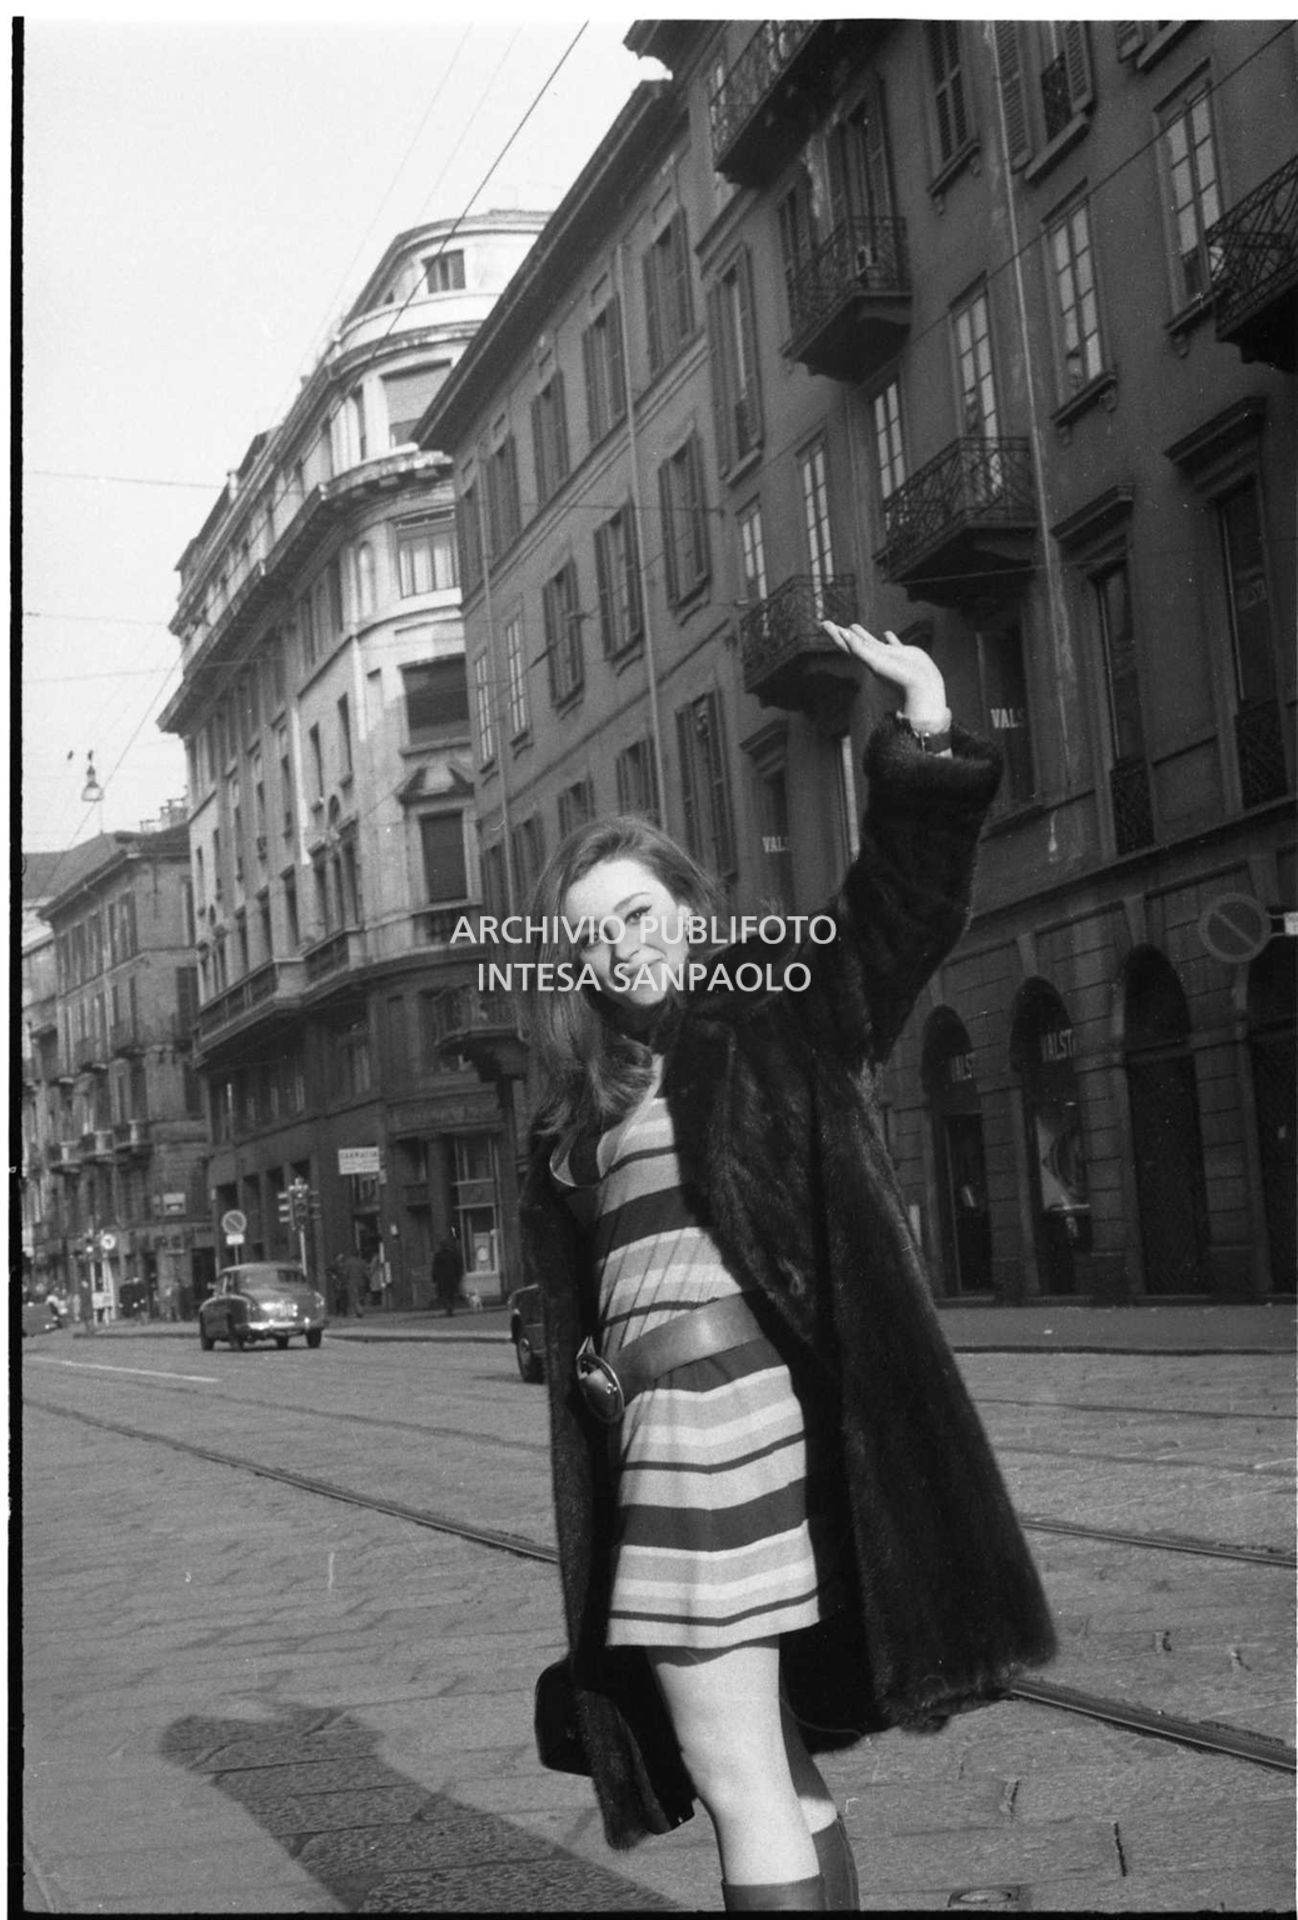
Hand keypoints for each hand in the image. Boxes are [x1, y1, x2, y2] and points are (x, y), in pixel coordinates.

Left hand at [821, 622, 949, 732]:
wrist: (922, 688)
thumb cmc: (898, 677)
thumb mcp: (875, 661)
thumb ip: (859, 648)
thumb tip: (843, 633)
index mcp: (866, 659)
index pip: (845, 644)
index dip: (834, 634)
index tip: (824, 623)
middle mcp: (874, 657)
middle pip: (854, 642)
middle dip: (842, 633)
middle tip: (830, 623)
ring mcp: (888, 656)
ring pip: (871, 642)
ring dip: (861, 634)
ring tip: (853, 626)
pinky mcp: (903, 654)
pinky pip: (892, 644)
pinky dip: (888, 638)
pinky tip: (887, 633)